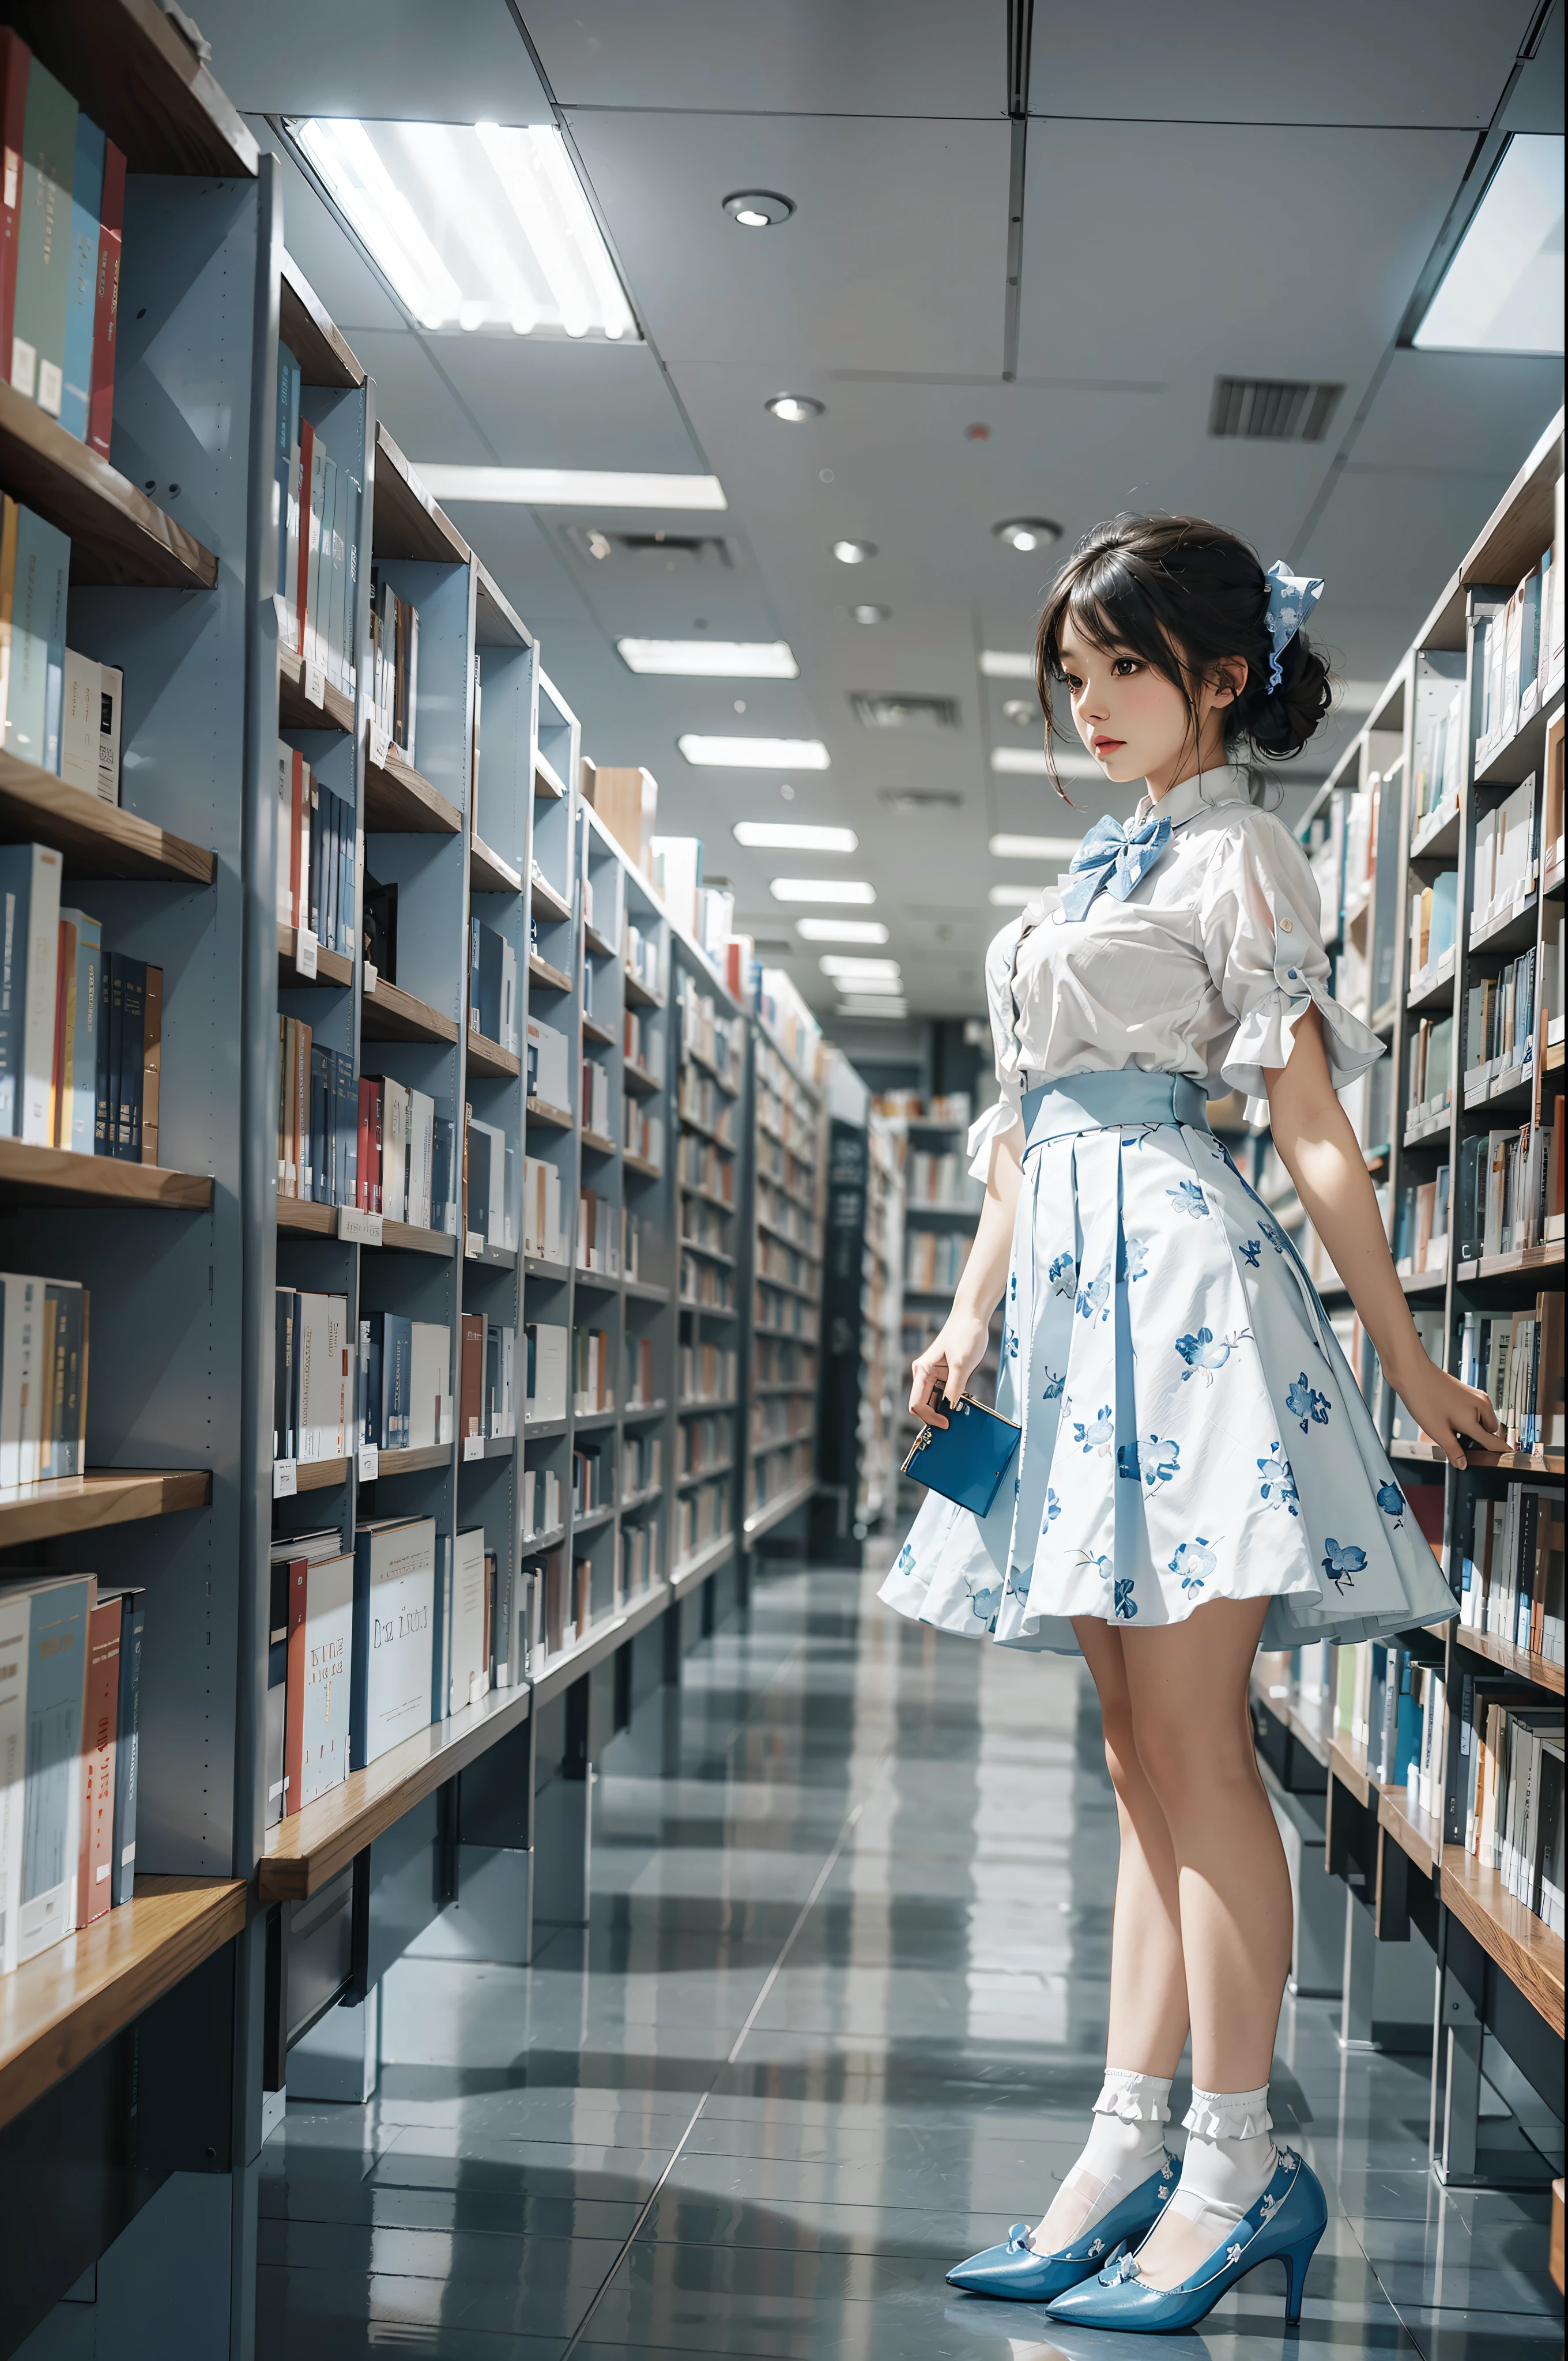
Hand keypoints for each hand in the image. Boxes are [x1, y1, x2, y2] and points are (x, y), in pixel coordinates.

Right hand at [909, 1311, 991, 1428]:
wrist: (972, 1316)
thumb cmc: (964, 1334)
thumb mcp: (961, 1363)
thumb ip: (954, 1387)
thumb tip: (951, 1407)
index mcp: (923, 1370)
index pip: (917, 1403)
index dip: (930, 1416)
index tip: (946, 1424)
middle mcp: (925, 1373)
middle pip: (924, 1404)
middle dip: (935, 1416)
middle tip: (952, 1425)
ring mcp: (935, 1374)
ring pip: (934, 1400)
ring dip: (943, 1410)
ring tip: (957, 1417)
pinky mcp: (946, 1374)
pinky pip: (944, 1393)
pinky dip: (950, 1401)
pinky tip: (960, 1405)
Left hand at [1385, 1352, 1499, 1470]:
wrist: (1414, 1374)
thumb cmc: (1424, 1399)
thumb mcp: (1438, 1431)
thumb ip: (1453, 1450)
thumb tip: (1462, 1464)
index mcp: (1474, 1418)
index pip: (1494, 1441)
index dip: (1498, 1453)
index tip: (1504, 1459)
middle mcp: (1481, 1405)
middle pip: (1490, 1431)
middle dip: (1480, 1439)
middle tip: (1462, 1444)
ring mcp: (1476, 1396)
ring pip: (1484, 1420)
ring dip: (1475, 1428)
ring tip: (1453, 1429)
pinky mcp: (1470, 1392)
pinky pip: (1477, 1410)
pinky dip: (1470, 1418)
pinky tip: (1452, 1418)